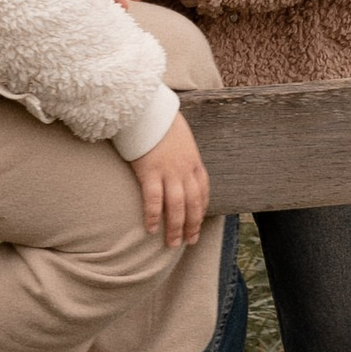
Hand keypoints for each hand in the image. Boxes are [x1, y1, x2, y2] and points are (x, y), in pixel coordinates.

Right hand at [131, 116, 207, 247]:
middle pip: (193, 203)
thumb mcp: (180, 136)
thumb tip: (178, 161)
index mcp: (193, 160)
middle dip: (192, 225)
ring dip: (176, 227)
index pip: (203, 190)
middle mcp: (184, 169)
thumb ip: (181, 152)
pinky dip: (154, 216)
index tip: (198, 222)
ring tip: (172, 243)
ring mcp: (168, 171)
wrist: (147, 108)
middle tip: (189, 242)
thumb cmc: (160, 120)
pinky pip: (154, 200)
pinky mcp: (150, 172)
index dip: (201, 209)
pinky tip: (151, 229)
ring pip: (177, 206)